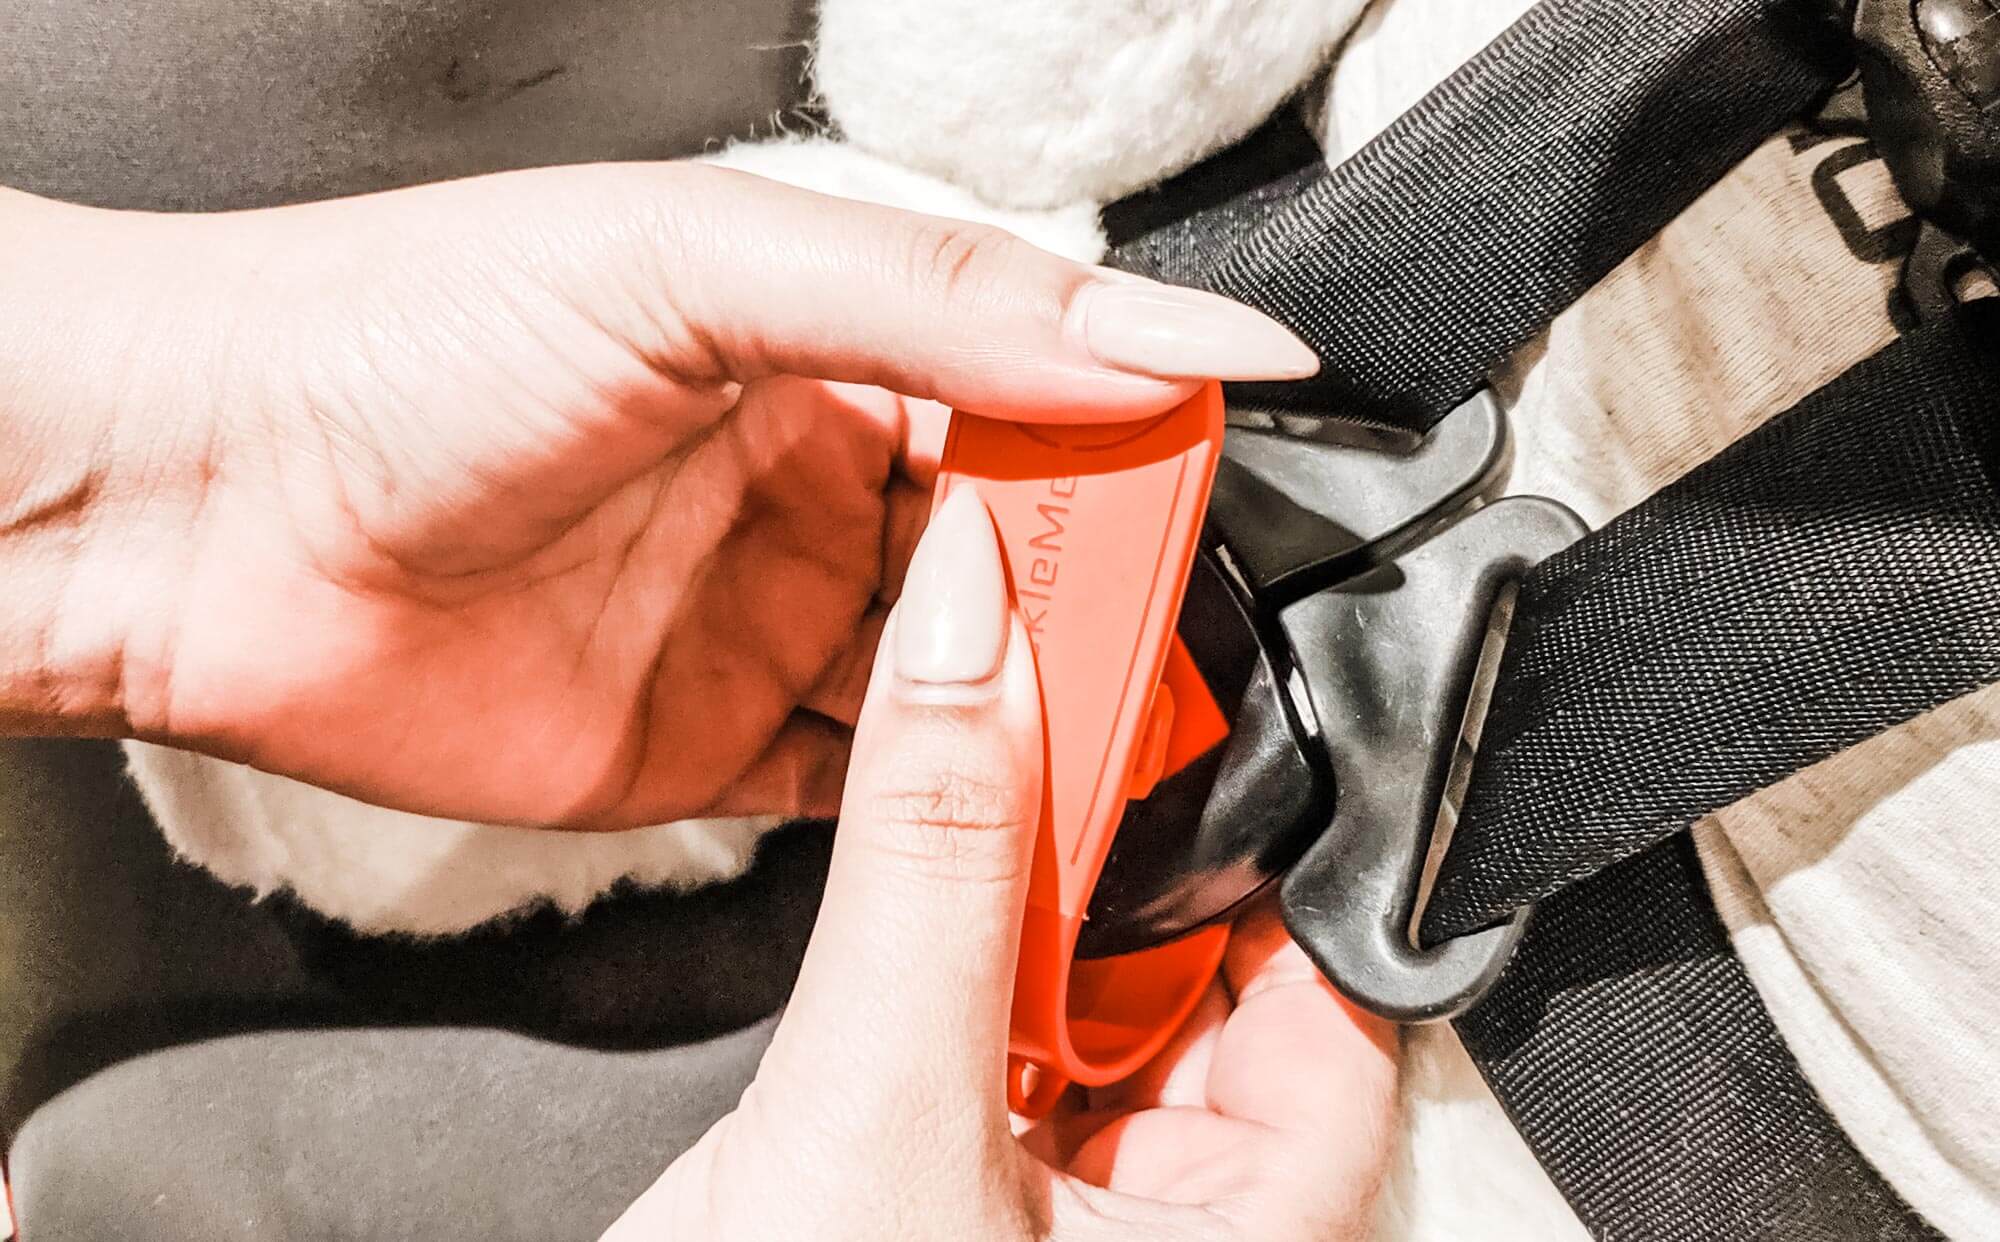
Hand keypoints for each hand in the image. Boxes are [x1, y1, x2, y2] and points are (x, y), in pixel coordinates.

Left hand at [0, 168, 1315, 827]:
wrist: (190, 504)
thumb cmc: (404, 339)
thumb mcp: (699, 265)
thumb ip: (948, 300)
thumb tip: (1174, 331)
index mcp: (828, 349)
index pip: (1041, 401)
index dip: (1130, 452)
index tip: (1212, 497)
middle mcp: (810, 488)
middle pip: (1016, 556)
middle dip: (1095, 601)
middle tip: (1166, 644)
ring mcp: (763, 625)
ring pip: (953, 685)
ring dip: (1030, 712)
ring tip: (1108, 737)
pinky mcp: (707, 751)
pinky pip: (860, 792)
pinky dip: (936, 808)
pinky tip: (992, 807)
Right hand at [604, 487, 1398, 1240]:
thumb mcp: (884, 1106)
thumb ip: (934, 861)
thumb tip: (972, 634)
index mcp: (1258, 1227)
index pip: (1341, 971)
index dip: (1281, 812)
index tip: (1209, 682)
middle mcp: (1187, 1219)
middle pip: (1208, 965)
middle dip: (1133, 835)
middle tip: (1088, 686)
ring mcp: (1071, 1209)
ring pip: (1093, 994)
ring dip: (1034, 883)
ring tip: (1004, 748)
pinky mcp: (962, 1190)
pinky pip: (1001, 1032)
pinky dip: (965, 946)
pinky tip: (923, 872)